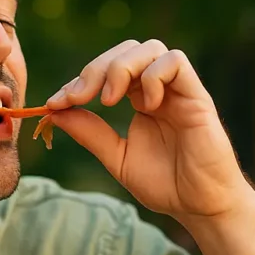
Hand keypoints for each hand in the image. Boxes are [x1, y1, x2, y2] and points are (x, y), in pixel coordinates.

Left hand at [42, 39, 254, 223]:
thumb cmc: (166, 185)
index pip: (106, 71)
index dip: (78, 81)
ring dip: (120, 67)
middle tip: (77, 97)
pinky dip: (152, 76)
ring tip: (109, 100)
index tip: (55, 104)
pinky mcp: (197, 97)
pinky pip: (175, 62)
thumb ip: (91, 133)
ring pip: (149, 48)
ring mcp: (178, 91)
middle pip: (125, 50)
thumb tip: (56, 112)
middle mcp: (158, 90)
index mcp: (139, 100)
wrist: (200, 206)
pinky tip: (146, 104)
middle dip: (94, 69)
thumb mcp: (118, 158)